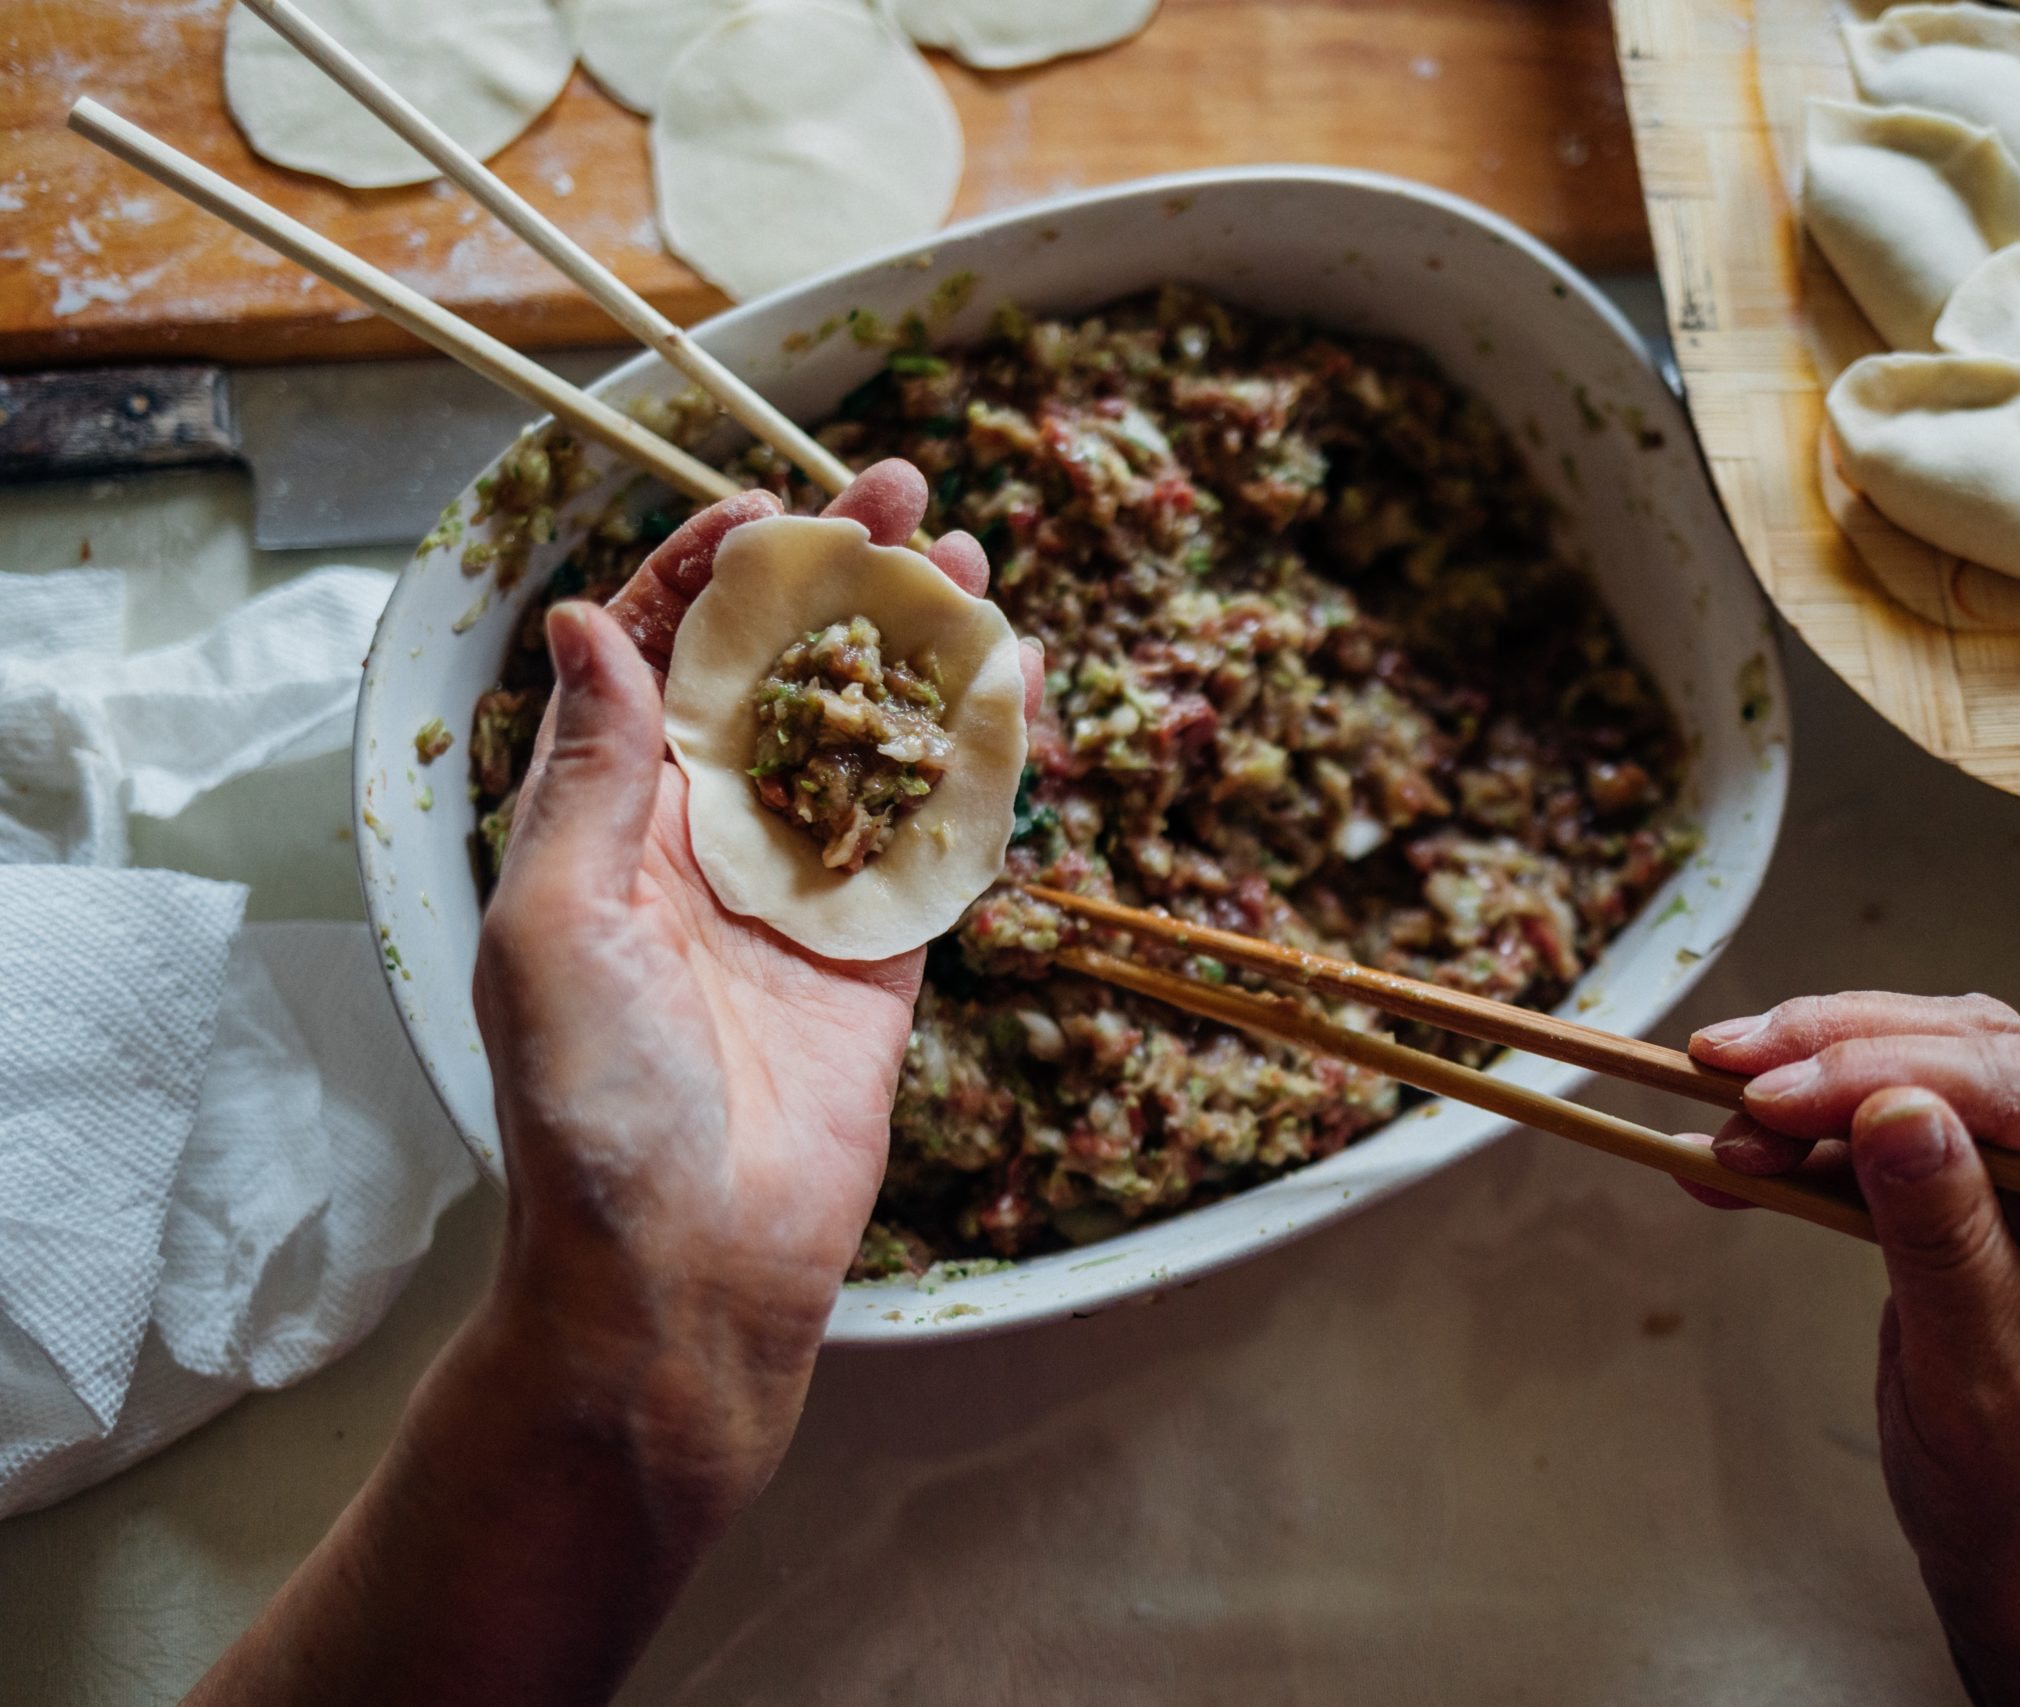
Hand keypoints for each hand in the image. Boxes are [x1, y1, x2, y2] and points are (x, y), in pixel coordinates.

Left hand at [471, 459, 1040, 1512]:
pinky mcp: (886, 952)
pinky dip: (979, 760)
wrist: (687, 1267)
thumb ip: (592, 770)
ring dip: (922, 650)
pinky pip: (939, 835)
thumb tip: (591, 620)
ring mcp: (806, 892)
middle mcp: (711, 840)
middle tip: (909, 496)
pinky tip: (1015, 688)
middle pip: (787, 677)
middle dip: (843, 582)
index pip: (665, 659)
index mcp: (614, 818)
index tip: (774, 506)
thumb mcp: (554, 918)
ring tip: (975, 566)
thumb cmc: (590, 1104)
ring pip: (874, 739)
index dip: (713, 571)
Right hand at [1686, 993, 2019, 1706]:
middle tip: (1725, 1069)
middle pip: (1969, 1058)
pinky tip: (1728, 1159)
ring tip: (1718, 1126)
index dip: (1892, 1070)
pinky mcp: (1979, 1192)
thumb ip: (1945, 1241)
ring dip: (1807, 1091)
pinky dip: (1802, 1142)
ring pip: (1917, 1078)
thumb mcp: (1982, 1380)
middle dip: (1836, 1057)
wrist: (2019, 1564)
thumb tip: (1897, 1112)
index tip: (1778, 1091)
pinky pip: (1883, 1135)